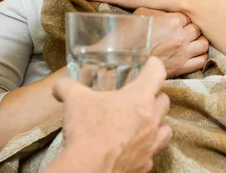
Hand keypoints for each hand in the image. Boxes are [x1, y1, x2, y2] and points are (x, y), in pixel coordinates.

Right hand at [52, 57, 171, 172]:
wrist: (89, 168)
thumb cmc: (87, 129)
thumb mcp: (74, 98)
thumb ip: (67, 86)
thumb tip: (59, 86)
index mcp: (139, 98)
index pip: (157, 72)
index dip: (154, 64)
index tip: (149, 63)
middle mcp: (151, 120)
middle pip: (165, 100)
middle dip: (155, 95)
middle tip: (139, 94)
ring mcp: (151, 144)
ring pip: (166, 129)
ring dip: (158, 122)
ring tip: (143, 121)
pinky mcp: (145, 164)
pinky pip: (152, 152)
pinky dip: (145, 147)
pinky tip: (132, 145)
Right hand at [135, 8, 208, 76]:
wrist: (126, 56)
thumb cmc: (132, 33)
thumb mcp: (142, 13)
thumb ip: (160, 11)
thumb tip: (169, 10)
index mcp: (173, 21)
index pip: (187, 17)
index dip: (182, 19)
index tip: (177, 22)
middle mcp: (181, 36)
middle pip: (197, 29)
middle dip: (191, 29)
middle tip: (184, 31)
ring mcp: (183, 53)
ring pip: (204, 44)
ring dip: (199, 41)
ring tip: (192, 41)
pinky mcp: (182, 67)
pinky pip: (201, 61)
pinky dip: (200, 56)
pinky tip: (193, 53)